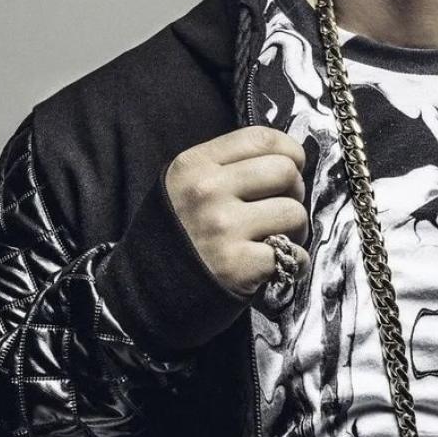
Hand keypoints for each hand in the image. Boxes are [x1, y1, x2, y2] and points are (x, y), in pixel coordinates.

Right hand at [165, 126, 310, 296]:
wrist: (141, 298)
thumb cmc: (174, 238)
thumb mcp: (184, 186)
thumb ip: (227, 167)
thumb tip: (286, 160)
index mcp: (194, 165)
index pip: (261, 138)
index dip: (289, 151)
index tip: (292, 167)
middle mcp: (207, 191)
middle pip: (285, 171)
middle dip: (294, 191)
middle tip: (282, 208)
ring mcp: (222, 228)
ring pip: (294, 212)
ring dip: (296, 229)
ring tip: (279, 239)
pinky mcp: (237, 266)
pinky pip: (293, 253)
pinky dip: (294, 261)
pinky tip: (276, 265)